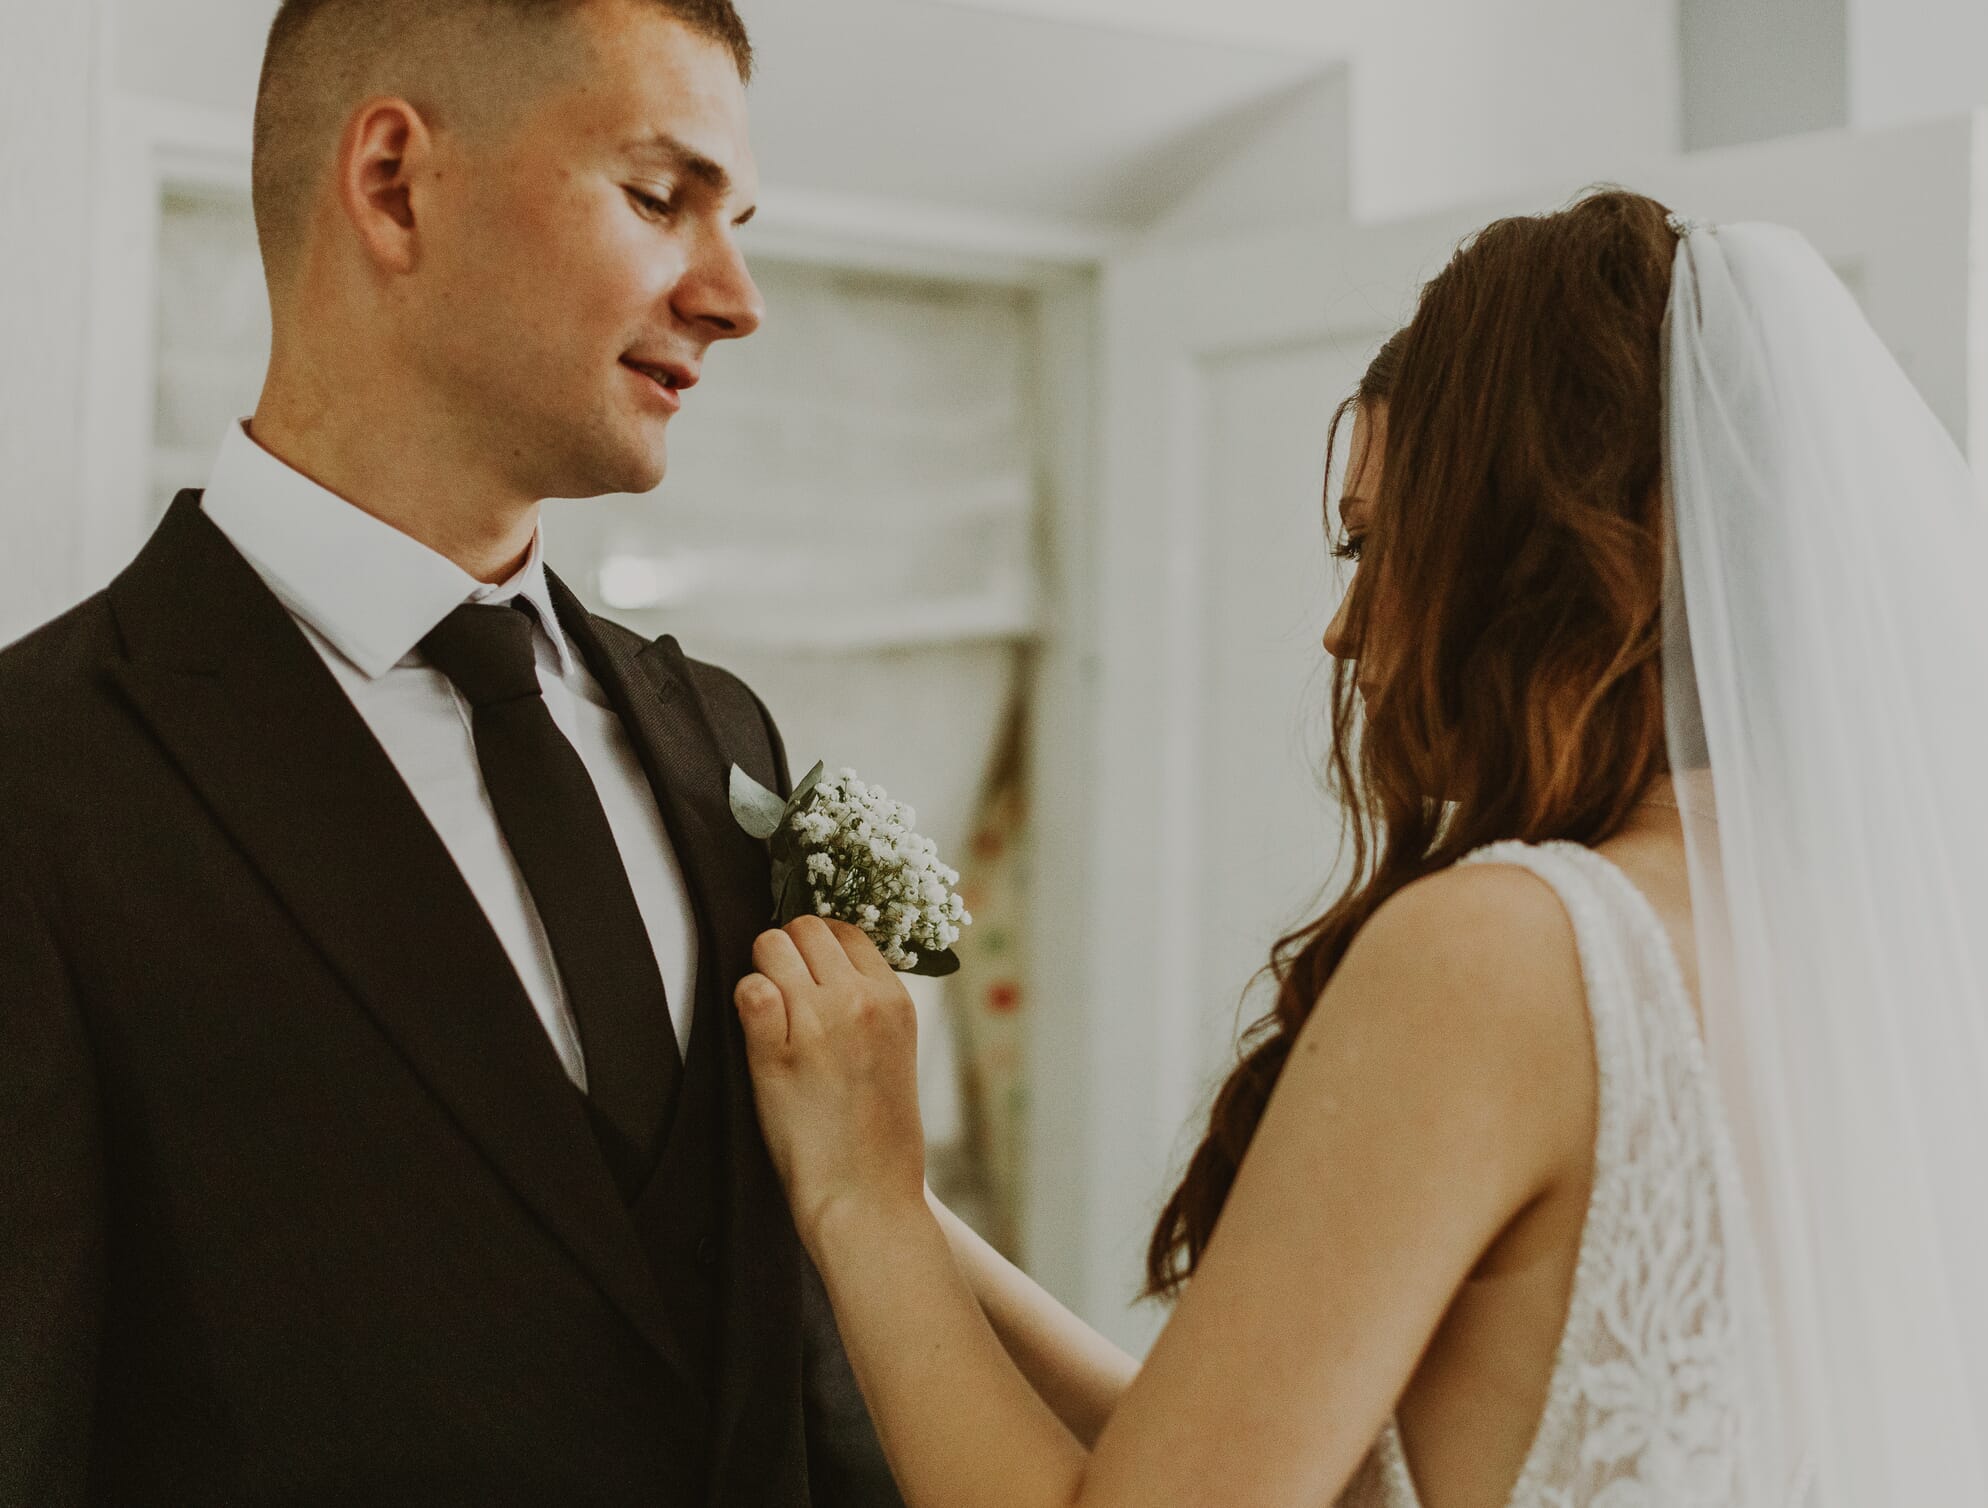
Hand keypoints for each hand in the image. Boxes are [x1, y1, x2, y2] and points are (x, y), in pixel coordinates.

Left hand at [733, 916, 927, 1250]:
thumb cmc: (878, 1134)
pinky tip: (757, 1031)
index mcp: (895, 999)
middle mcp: (859, 1001)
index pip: (846, 930)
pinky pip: (748, 989)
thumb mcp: (896, 1052)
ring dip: (763, 972)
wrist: (866, 1196)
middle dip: (788, 952)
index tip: (808, 973)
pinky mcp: (777, 1052)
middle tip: (783, 994)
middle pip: (806, 927)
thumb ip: (869, 1005)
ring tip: (770, 1016)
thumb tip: (828, 967)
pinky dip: (745, 1001)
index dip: (819, 947)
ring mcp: (817, 1022)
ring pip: (771, 945)